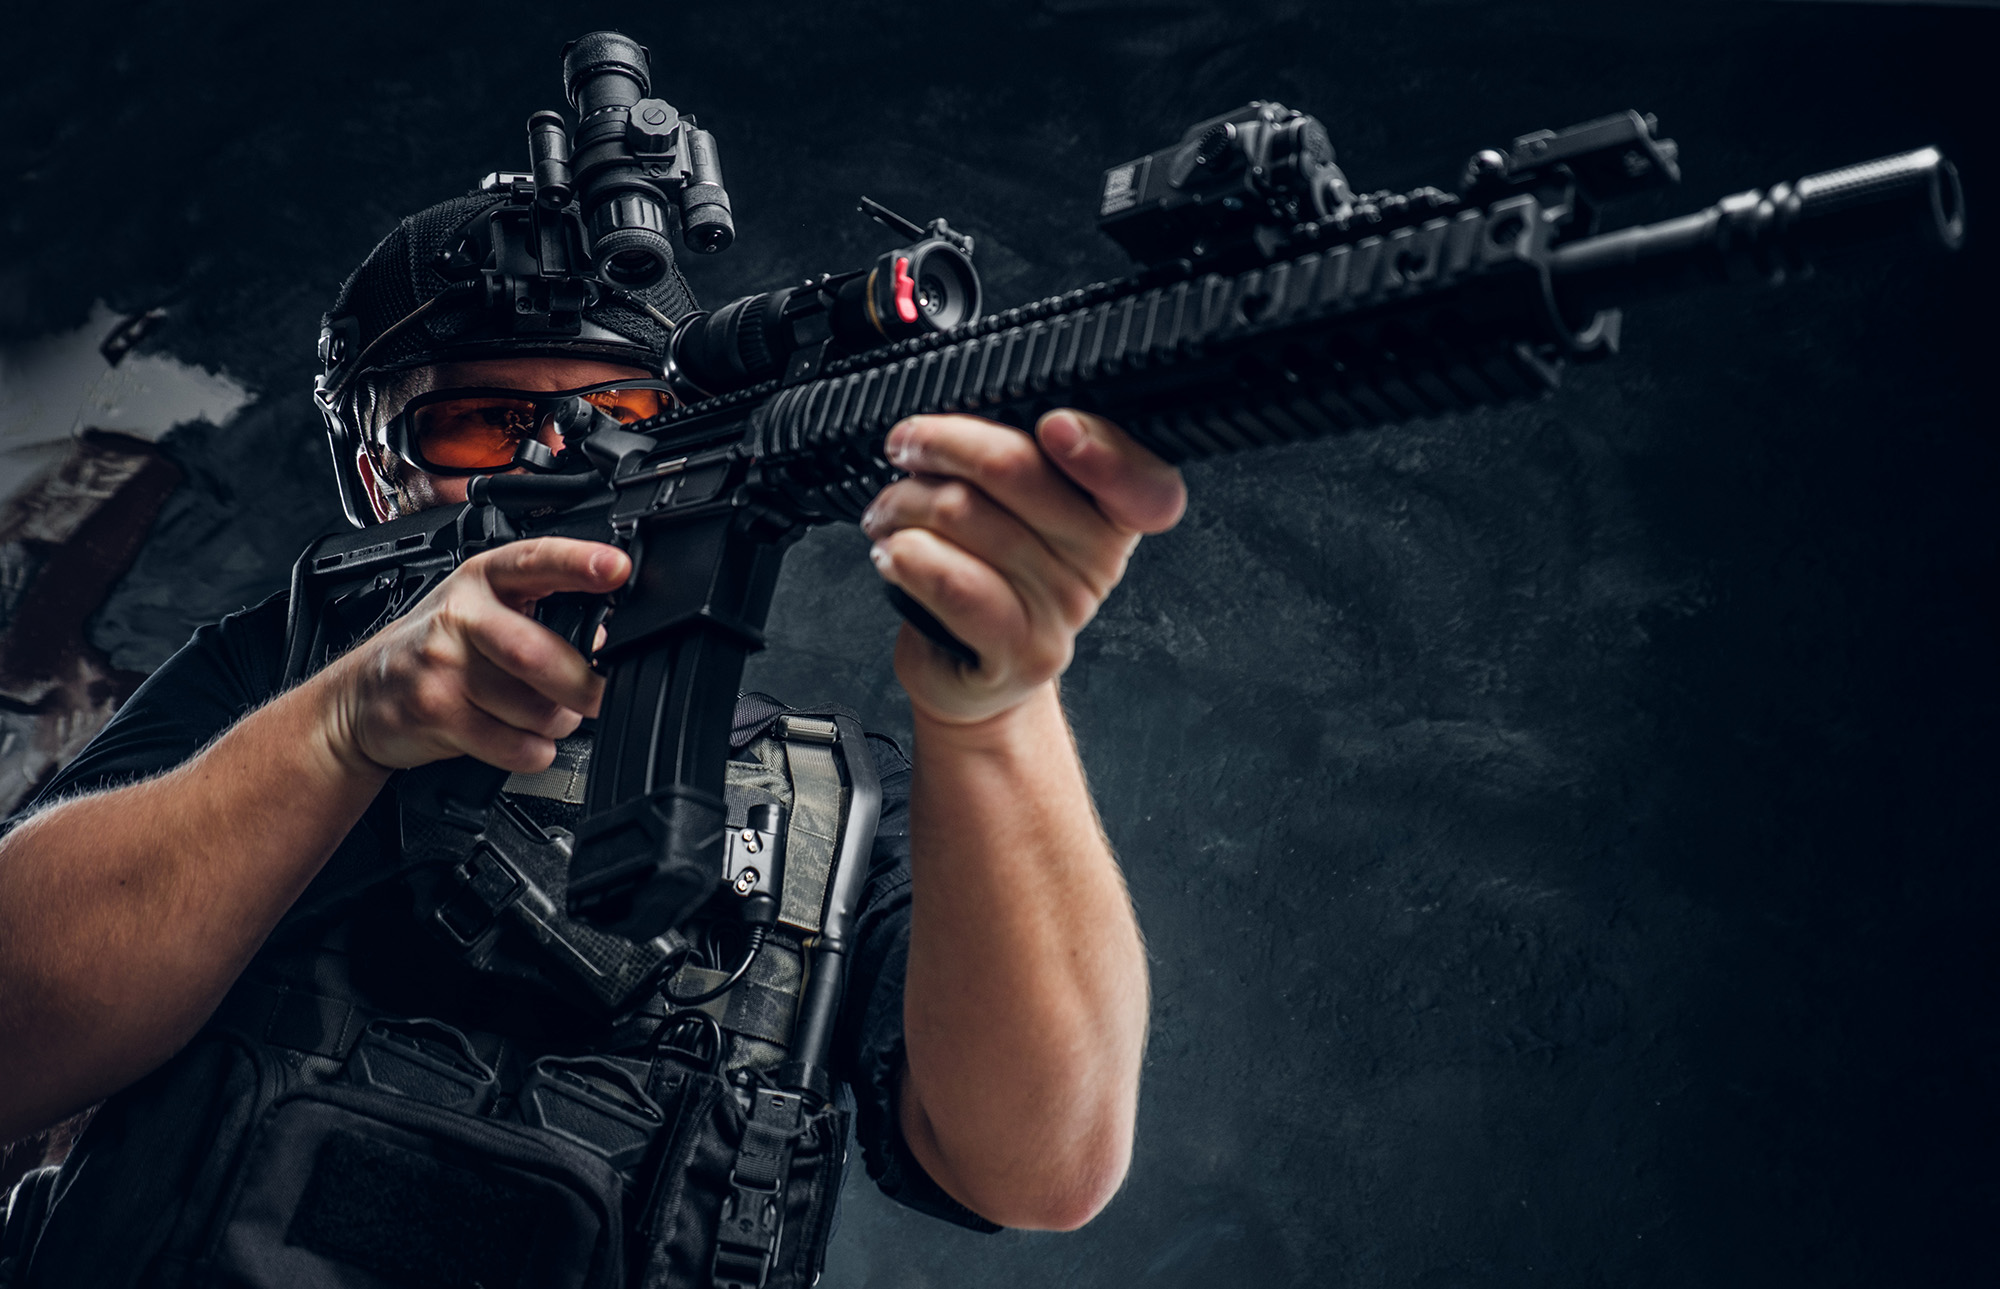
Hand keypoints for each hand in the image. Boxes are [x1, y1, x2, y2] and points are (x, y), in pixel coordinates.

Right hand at [319, 537, 631, 773]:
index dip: (578, 563)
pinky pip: (514, 745)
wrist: (357, 697)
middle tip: (597, 694)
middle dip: (583, 685)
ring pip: (534, 708)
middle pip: (538, 654)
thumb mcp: (480, 610)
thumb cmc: (436, 649)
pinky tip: (520, 738)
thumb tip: (607, 638)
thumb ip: (538, 611)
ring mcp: (441, 666)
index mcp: (482, 579)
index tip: (617, 568)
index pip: (535, 560)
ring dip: (557, 723)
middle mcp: (460, 615)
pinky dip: (534, 751)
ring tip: (542, 714)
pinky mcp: (435, 713)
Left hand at [860, 409, 1185, 725]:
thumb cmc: (987, 577)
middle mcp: (1100, 558)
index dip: (1104, 450)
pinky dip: (906, 555)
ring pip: (964, 515)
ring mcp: (1063, 609)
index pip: (1143, 480)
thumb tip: (964, 415)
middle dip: (941, 444)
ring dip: (904, 502)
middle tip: (907, 447)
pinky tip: (892, 553)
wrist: (970, 671)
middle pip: (1016, 468)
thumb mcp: (1012, 508)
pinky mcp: (1019, 650)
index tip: (1054, 426)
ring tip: (888, 512)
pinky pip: (953, 583)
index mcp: (1112, 510)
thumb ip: (1013, 458)